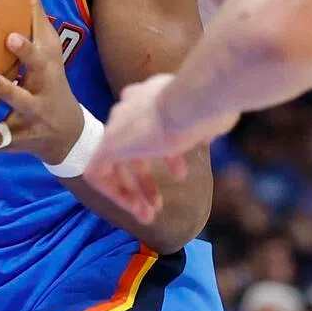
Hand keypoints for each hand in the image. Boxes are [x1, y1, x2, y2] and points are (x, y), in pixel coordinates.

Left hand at [0, 0, 84, 163]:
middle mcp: (36, 103)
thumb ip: (35, 10)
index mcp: (46, 75)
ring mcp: (21, 129)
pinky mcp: (6, 147)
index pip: (39, 60)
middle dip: (4, 90)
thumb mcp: (50, 46)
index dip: (27, 50)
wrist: (67, 133)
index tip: (10, 37)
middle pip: (21, 99)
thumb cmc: (52, 78)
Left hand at [83, 74, 238, 221]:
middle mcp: (130, 108)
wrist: (191, 100)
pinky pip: (99, 173)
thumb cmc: (209, 108)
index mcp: (151, 96)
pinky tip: (135, 209)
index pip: (152, 127)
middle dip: (144, 178)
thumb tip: (208, 135)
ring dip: (132, 190)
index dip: (166, 154)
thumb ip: (205, 127)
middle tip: (159, 203)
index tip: (180, 175)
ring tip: (150, 214)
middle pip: (131, 147)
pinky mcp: (107, 144)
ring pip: (116, 162)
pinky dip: (116, 193)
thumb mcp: (212, 117)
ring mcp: (117, 125)